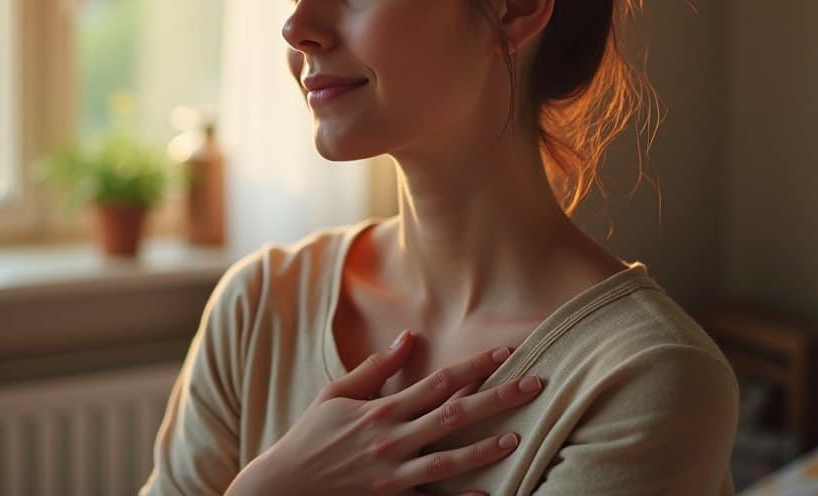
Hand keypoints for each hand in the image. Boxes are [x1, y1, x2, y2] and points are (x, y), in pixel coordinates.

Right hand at [236, 330, 543, 495]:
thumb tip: (410, 338)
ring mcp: (392, 474)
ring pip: (447, 459)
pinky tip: (487, 494)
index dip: (475, 366)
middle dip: (498, 397)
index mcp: (381, 409)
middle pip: (454, 414)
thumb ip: (377, 369)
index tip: (506, 352)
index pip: (438, 381)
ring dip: (484, 448)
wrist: (283, 487)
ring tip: (516, 438)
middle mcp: (391, 439)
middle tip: (535, 384)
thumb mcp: (336, 394)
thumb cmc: (310, 437)